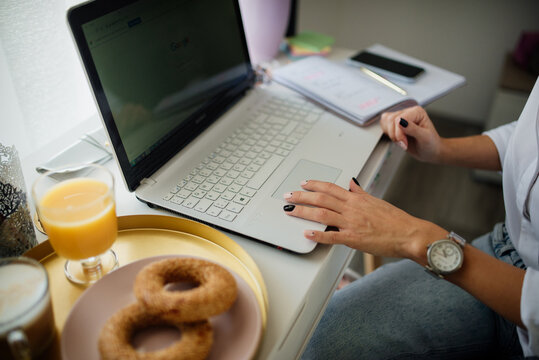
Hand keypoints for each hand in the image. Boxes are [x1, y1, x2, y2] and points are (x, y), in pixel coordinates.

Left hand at [283, 179, 446, 260]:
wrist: (409, 233)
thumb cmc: (396, 220)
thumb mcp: (376, 201)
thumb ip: (361, 193)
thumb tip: (352, 184)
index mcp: (357, 198)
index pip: (331, 188)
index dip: (315, 184)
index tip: (303, 184)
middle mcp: (352, 208)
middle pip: (321, 198)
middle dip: (302, 196)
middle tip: (288, 196)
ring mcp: (352, 223)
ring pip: (322, 214)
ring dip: (303, 211)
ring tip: (290, 210)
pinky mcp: (353, 238)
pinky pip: (332, 236)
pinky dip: (318, 234)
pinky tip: (307, 233)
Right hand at [380, 105, 442, 162]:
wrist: (430, 151)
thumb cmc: (431, 144)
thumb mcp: (425, 137)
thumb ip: (413, 129)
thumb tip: (400, 122)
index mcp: (417, 112)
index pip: (399, 118)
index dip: (399, 132)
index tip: (404, 143)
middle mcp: (408, 113)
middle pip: (390, 119)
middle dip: (395, 135)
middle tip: (404, 143)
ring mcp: (401, 119)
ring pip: (385, 121)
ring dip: (391, 134)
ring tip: (401, 141)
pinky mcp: (395, 125)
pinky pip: (384, 126)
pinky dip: (388, 134)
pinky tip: (398, 139)